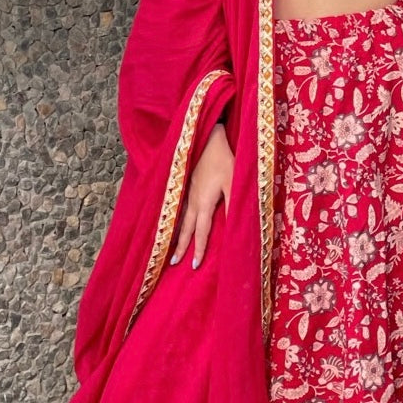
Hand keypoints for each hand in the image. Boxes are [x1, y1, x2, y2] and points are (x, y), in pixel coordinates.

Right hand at [172, 122, 232, 268]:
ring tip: (168, 247)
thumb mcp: (233, 182)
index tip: (194, 265)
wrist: (207, 137)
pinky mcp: (185, 184)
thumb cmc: (224, 158)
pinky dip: (174, 218)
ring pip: (179, 218)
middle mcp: (192, 200)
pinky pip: (178, 207)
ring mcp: (186, 192)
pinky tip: (172, 221)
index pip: (201, 231)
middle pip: (185, 228)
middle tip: (173, 263)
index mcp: (204, 202)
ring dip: (175, 234)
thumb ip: (232, 206)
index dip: (198, 249)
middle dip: (180, 246)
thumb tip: (234, 228)